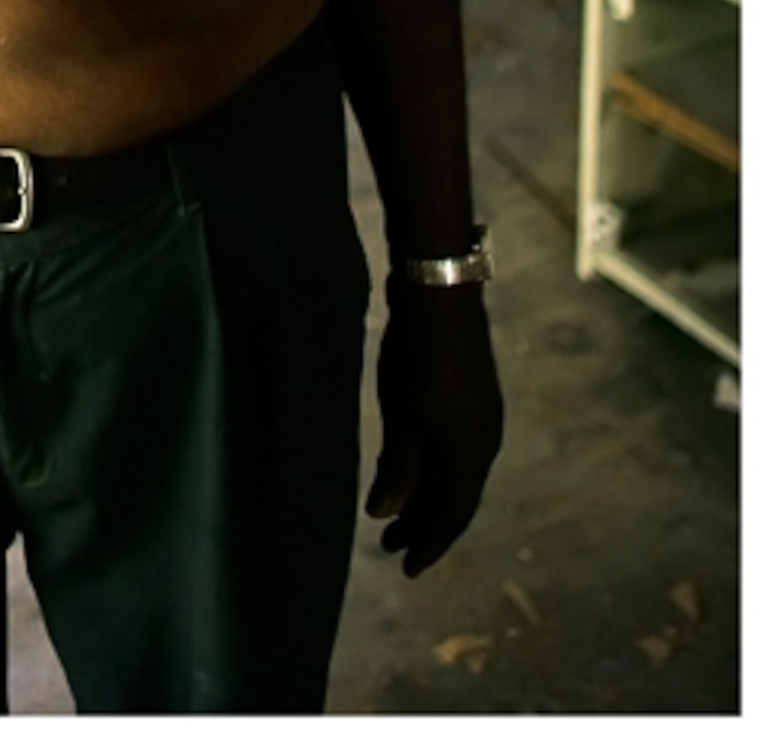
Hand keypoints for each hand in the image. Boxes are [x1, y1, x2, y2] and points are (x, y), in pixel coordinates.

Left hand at [365, 286, 502, 575]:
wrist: (442, 299)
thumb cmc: (418, 360)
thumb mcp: (403, 418)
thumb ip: (398, 468)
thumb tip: (384, 515)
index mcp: (469, 456)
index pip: (451, 515)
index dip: (428, 544)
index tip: (405, 568)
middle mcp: (482, 444)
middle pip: (453, 499)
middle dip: (422, 526)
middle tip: (389, 548)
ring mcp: (480, 420)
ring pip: (453, 474)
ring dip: (425, 498)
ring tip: (394, 515)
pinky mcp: (471, 399)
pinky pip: (453, 451)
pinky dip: (431, 471)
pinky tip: (410, 468)